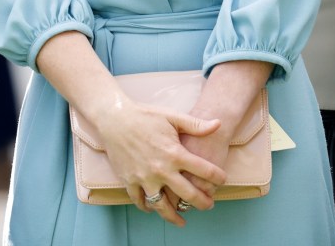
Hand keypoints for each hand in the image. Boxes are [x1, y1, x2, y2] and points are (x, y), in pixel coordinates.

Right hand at [97, 103, 226, 226]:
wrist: (113, 117)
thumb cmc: (143, 115)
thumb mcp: (171, 116)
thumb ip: (195, 124)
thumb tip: (218, 124)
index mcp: (175, 153)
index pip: (206, 172)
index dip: (218, 177)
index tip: (222, 180)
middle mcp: (162, 169)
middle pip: (190, 196)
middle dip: (204, 203)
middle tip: (208, 204)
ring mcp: (145, 177)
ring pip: (164, 206)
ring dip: (175, 216)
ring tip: (182, 220)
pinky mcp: (129, 180)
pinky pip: (140, 201)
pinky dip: (148, 208)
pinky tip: (154, 208)